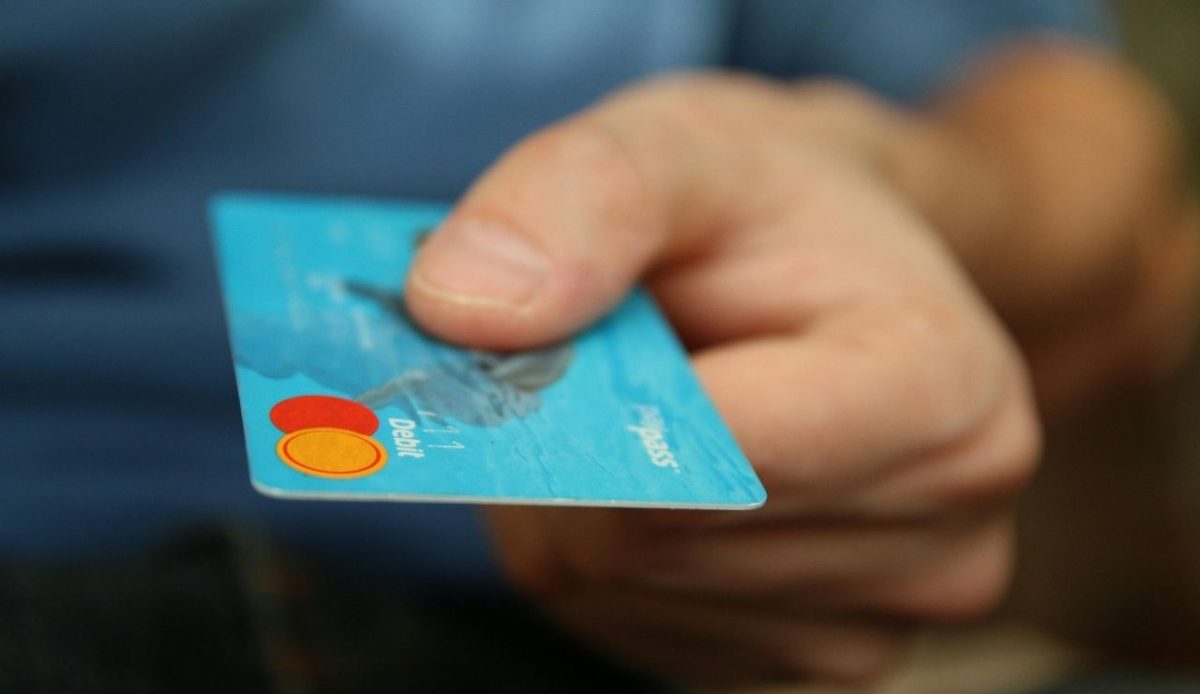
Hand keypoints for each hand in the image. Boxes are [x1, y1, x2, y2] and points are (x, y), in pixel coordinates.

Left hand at [404, 75, 1040, 685]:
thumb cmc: (770, 207)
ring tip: (640, 408)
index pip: (715, 453)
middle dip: (571, 447)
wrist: (842, 270)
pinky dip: (602, 554)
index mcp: (945, 391)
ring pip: (621, 593)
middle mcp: (944, 533)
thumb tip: (462, 309)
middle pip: (651, 542)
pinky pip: (632, 629)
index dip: (589, 400)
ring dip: (577, 502)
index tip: (541, 334)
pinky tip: (654, 476)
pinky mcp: (814, 659)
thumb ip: (582, 196)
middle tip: (587, 358)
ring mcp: (882, 622)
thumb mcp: (683, 143)